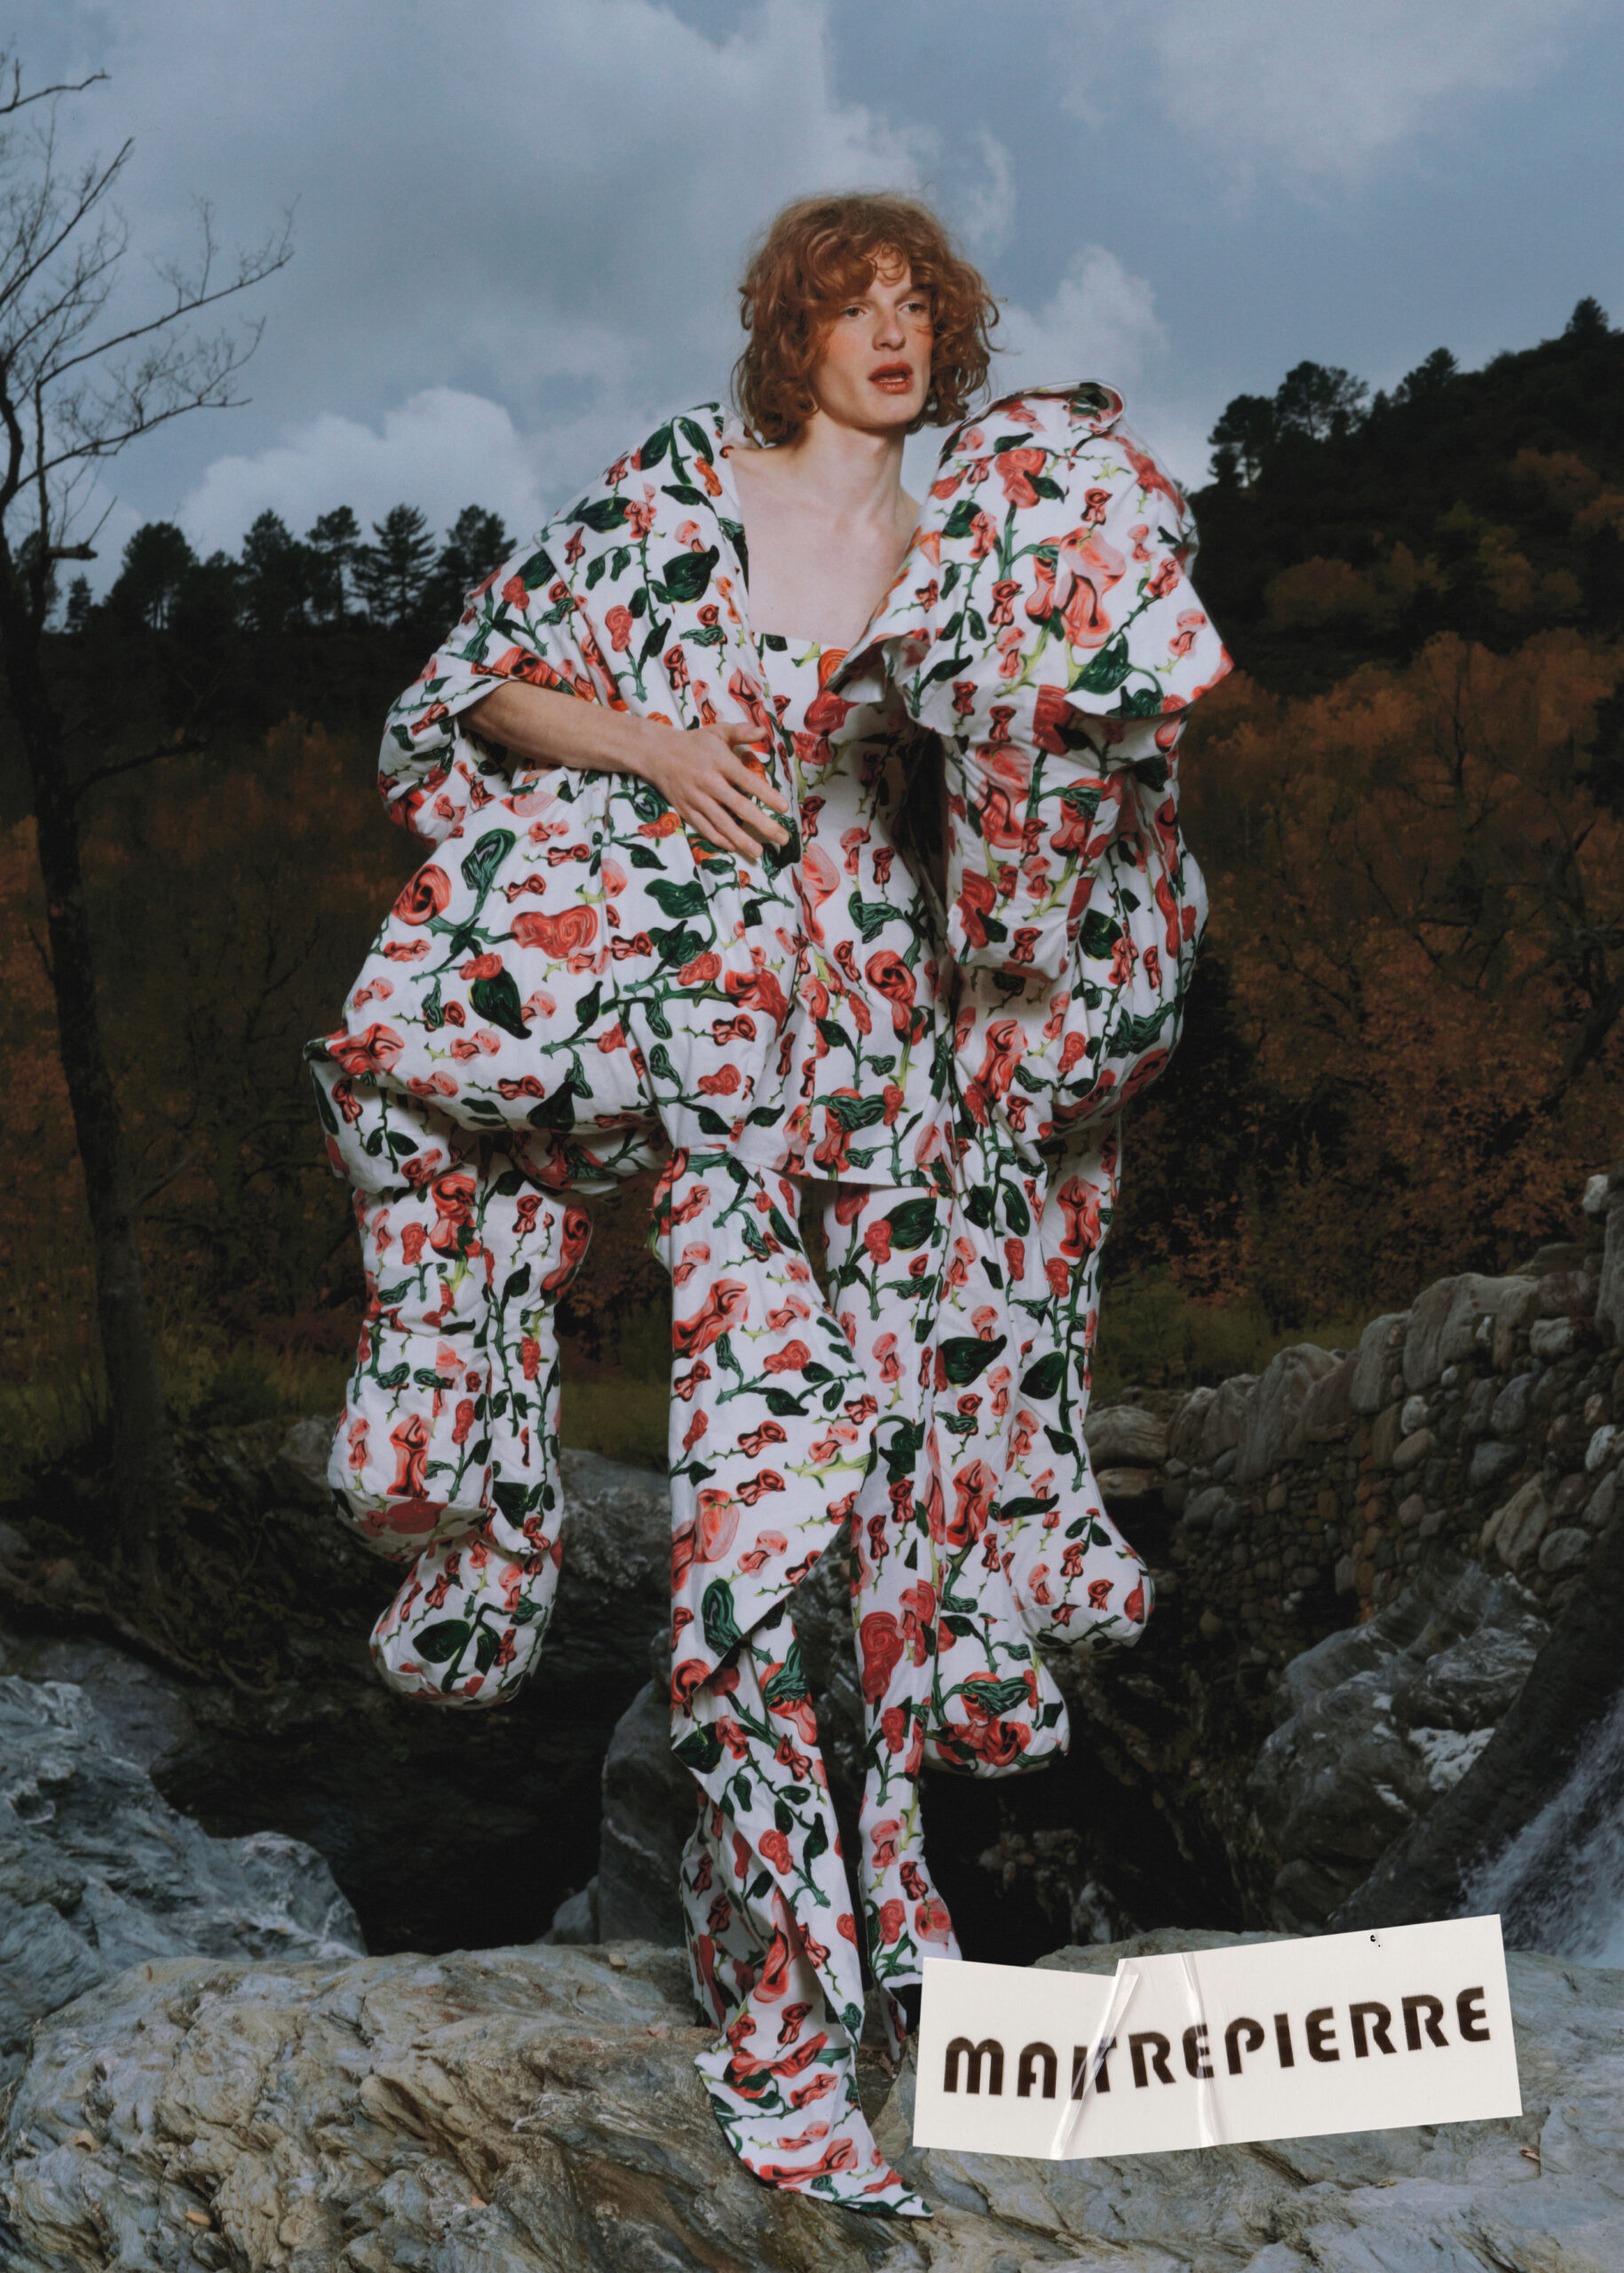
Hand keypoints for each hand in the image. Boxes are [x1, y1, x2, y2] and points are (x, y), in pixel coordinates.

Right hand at [636, 719, 791, 859]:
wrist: (657, 753)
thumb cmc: (695, 743)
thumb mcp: (717, 731)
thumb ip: (741, 731)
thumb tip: (764, 730)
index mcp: (719, 762)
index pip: (747, 781)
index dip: (767, 795)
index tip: (784, 808)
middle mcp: (708, 781)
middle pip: (738, 806)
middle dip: (762, 824)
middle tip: (781, 837)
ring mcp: (695, 798)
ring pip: (721, 823)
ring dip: (741, 839)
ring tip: (758, 852)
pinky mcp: (685, 809)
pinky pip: (704, 828)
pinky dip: (718, 839)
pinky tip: (733, 847)